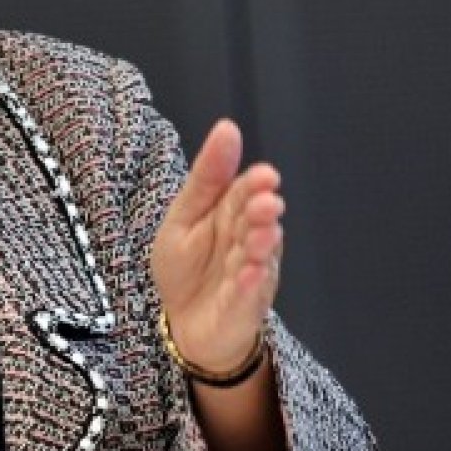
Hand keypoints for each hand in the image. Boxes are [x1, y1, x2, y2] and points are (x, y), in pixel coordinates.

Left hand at [150, 120, 282, 373]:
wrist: (183, 322)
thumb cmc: (187, 266)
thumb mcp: (184, 216)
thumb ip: (206, 178)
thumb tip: (228, 127)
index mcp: (232, 215)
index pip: (242, 194)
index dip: (253, 184)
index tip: (264, 174)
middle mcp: (247, 241)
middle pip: (254, 223)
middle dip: (260, 211)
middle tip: (266, 200)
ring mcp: (250, 274)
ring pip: (257, 256)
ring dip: (261, 243)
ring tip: (264, 231)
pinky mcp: (244, 306)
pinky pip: (248, 294)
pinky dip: (250, 284)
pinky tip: (252, 271)